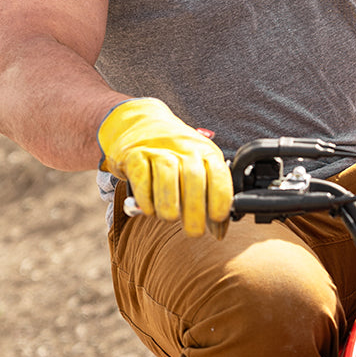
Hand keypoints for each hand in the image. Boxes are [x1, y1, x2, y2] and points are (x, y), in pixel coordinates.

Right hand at [98, 97, 232, 236]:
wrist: (141, 124)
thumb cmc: (175, 154)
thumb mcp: (200, 168)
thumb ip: (210, 198)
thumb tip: (219, 232)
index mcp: (206, 152)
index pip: (218, 174)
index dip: (220, 198)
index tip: (216, 218)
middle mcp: (184, 148)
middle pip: (193, 178)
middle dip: (195, 211)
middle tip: (194, 232)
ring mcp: (158, 149)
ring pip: (167, 176)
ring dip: (169, 204)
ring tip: (170, 218)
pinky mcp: (134, 154)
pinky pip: (141, 176)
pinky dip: (145, 197)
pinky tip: (149, 209)